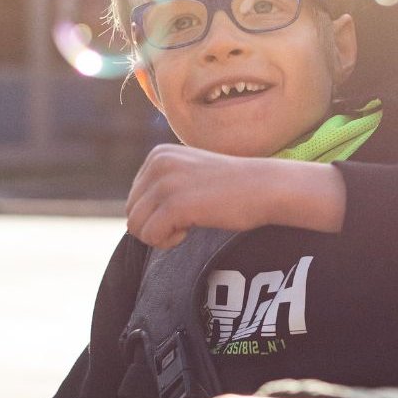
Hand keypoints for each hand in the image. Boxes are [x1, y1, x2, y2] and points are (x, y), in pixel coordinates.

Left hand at [126, 145, 344, 248]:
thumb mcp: (190, 176)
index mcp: (158, 155)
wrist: (266, 188)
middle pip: (131, 213)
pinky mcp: (174, 203)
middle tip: (187, 221)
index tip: (187, 208)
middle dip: (155, 226)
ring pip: (136, 226)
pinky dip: (168, 242)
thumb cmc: (233, 189)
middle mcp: (157, 163)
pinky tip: (189, 231)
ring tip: (187, 226)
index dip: (157, 214)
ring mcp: (165, 182)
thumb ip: (162, 187)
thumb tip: (133, 221)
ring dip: (160, 236)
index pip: (134, 199)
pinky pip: (150, 236)